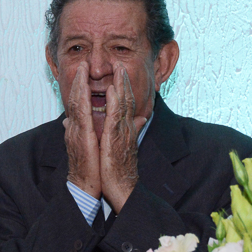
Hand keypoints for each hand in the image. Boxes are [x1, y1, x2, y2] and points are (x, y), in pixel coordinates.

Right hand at [63, 62, 101, 198]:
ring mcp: (76, 131)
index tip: (84, 73)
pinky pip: (82, 114)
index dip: (80, 88)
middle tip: (82, 63)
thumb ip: (84, 131)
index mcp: (77, 129)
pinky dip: (84, 99)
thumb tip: (73, 122)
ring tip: (82, 68)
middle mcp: (74, 127)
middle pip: (75, 99)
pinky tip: (86, 88)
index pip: (78, 104)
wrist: (85, 185)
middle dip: (78, 80)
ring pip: (76, 102)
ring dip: (79, 84)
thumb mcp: (88, 146)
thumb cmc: (90, 168)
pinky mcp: (82, 137)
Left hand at [98, 66, 146, 212]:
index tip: (119, 72)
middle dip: (123, 80)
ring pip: (123, 104)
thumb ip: (127, 131)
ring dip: (121, 85)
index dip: (123, 87)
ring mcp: (122, 133)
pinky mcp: (116, 140)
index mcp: (124, 129)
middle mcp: (126, 128)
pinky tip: (114, 91)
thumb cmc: (118, 169)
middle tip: (119, 63)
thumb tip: (137, 121)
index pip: (124, 104)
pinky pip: (116, 118)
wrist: (120, 187)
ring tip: (118, 69)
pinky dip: (116, 103)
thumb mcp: (121, 146)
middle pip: (126, 99)